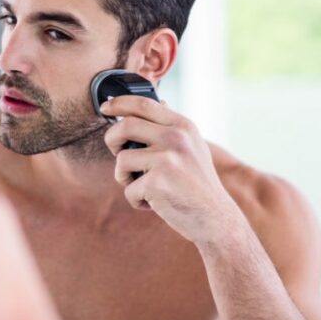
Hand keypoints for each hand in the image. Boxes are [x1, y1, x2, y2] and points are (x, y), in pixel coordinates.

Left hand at [101, 96, 242, 245]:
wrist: (215, 218)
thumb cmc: (197, 183)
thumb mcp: (193, 146)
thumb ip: (172, 126)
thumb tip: (159, 100)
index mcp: (183, 126)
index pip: (143, 104)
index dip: (119, 103)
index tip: (105, 107)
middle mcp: (176, 138)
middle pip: (125, 126)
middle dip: (111, 140)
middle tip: (116, 152)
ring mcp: (167, 159)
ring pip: (122, 160)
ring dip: (124, 177)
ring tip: (143, 186)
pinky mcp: (157, 182)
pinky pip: (128, 189)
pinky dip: (136, 200)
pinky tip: (155, 203)